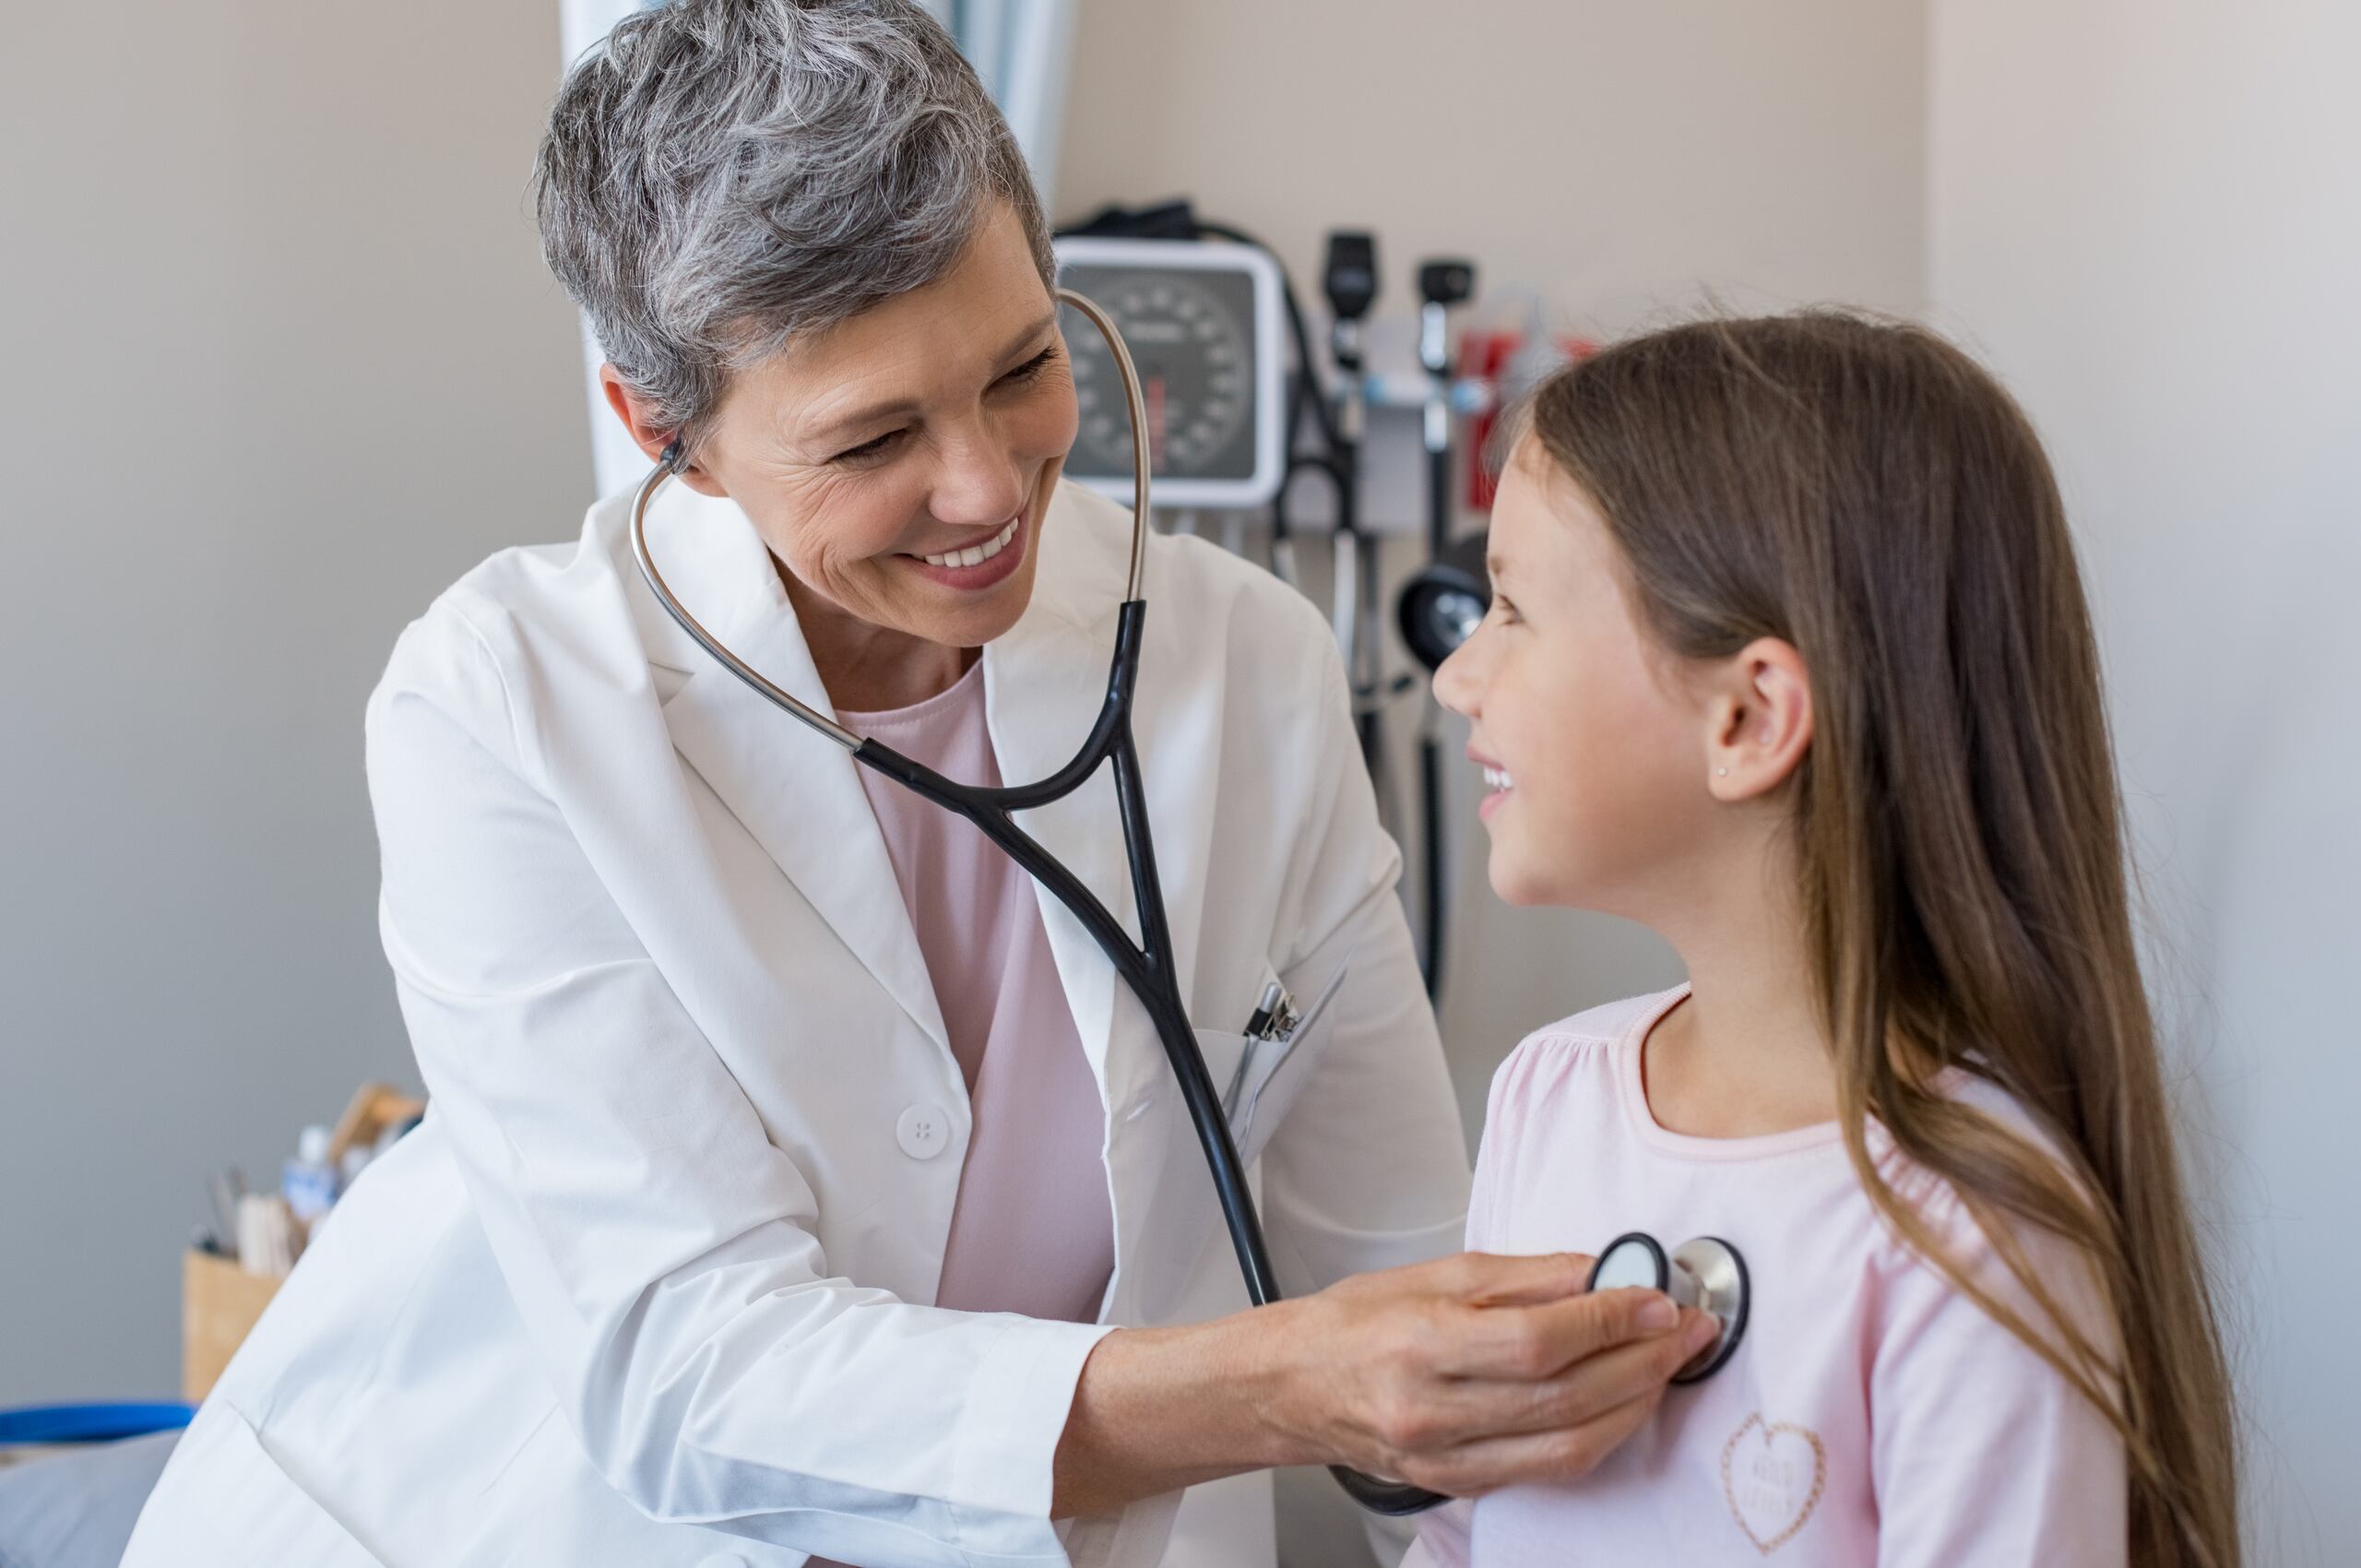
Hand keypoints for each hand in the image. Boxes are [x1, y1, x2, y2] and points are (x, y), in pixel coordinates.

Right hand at [1049, 1249, 1716, 1517]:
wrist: (1287, 1388)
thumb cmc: (1350, 1325)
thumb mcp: (1432, 1275)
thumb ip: (1523, 1277)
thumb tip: (1599, 1270)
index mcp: (1421, 1344)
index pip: (1539, 1339)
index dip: (1610, 1318)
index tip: (1656, 1297)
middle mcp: (1433, 1410)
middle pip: (1565, 1395)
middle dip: (1641, 1360)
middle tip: (1684, 1330)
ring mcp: (1446, 1459)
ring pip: (1568, 1445)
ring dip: (1634, 1404)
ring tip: (1667, 1367)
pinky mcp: (1458, 1486)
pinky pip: (1546, 1471)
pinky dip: (1597, 1438)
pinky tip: (1622, 1406)